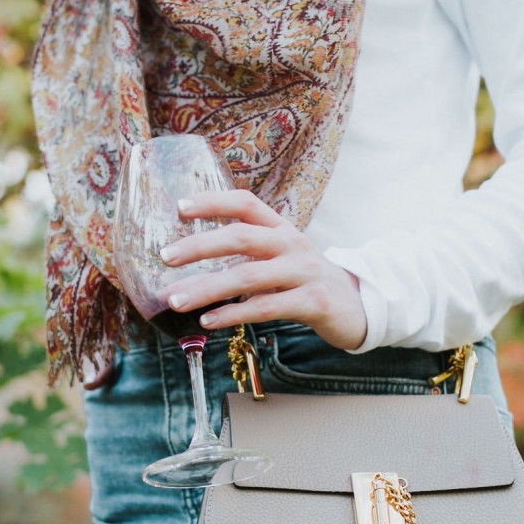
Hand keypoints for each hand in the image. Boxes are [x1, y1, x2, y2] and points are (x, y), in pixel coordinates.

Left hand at [157, 188, 368, 350]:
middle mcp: (292, 244)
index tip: (178, 208)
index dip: (212, 201)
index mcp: (281, 228)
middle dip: (199, 246)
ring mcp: (304, 272)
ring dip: (206, 288)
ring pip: (247, 277)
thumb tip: (190, 256)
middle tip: (165, 257)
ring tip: (175, 300)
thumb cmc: (305, 280)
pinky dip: (233, 315)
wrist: (358, 306)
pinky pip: (266, 307)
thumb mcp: (282, 255)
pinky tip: (208, 322)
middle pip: (241, 237)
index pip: (245, 203)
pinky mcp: (312, 302)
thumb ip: (247, 251)